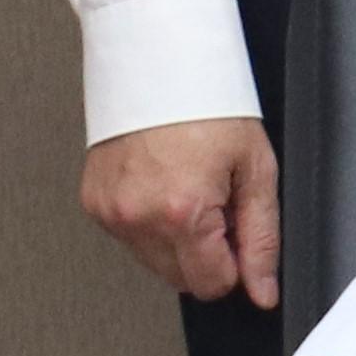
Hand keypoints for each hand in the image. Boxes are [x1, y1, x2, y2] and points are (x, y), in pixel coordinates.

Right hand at [82, 117, 278, 306]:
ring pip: (154, 261)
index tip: (236, 230)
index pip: (211, 285)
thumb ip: (262, 238)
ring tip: (187, 185)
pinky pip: (130, 236)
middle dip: (205, 252)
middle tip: (215, 200)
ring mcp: (110, 212)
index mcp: (181, 212)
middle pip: (180, 279)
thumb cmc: (210, 105)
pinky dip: (150, 220)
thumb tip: (262, 291)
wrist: (160, 64)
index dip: (233, 263)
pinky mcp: (93, 203)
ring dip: (176, 238)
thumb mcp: (256, 169)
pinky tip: (163, 182)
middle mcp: (138, 217)